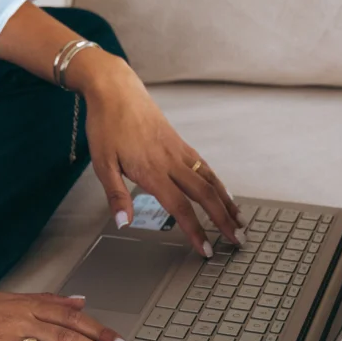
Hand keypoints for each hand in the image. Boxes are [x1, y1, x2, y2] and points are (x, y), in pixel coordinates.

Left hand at [69, 51, 245, 256]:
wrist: (115, 89)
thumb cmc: (106, 125)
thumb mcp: (102, 164)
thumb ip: (115, 195)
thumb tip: (123, 223)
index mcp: (152, 170)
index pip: (180, 208)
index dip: (195, 231)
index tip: (206, 250)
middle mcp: (171, 161)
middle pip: (205, 195)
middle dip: (223, 221)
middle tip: (236, 241)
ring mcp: (179, 151)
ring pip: (210, 180)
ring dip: (227, 203)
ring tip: (240, 221)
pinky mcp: (181, 143)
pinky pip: (205, 167)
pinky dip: (219, 184)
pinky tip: (224, 194)